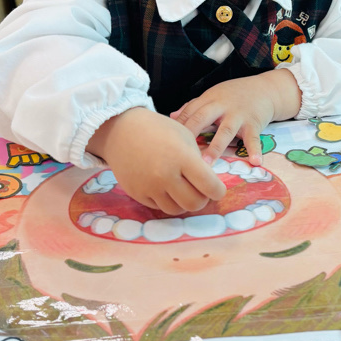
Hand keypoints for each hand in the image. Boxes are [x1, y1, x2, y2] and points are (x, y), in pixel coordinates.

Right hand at [86, 108, 225, 214]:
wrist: (121, 131)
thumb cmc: (158, 130)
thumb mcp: (185, 137)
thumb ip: (199, 161)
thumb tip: (209, 184)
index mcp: (182, 158)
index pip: (210, 187)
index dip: (218, 191)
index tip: (217, 188)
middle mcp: (166, 175)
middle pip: (195, 204)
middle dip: (202, 199)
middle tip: (200, 190)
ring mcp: (149, 187)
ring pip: (177, 210)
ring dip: (184, 202)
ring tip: (182, 189)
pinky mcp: (137, 194)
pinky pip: (159, 207)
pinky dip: (166, 200)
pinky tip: (165, 187)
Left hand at [171, 70, 300, 163]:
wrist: (265, 89)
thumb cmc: (235, 95)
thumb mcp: (213, 96)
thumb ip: (193, 106)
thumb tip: (171, 116)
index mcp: (209, 99)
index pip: (190, 112)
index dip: (178, 126)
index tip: (165, 142)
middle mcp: (222, 106)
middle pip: (203, 118)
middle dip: (191, 134)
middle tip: (180, 153)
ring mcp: (239, 115)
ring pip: (225, 131)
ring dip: (216, 147)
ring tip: (206, 164)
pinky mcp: (254, 123)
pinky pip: (254, 138)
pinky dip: (255, 150)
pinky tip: (255, 162)